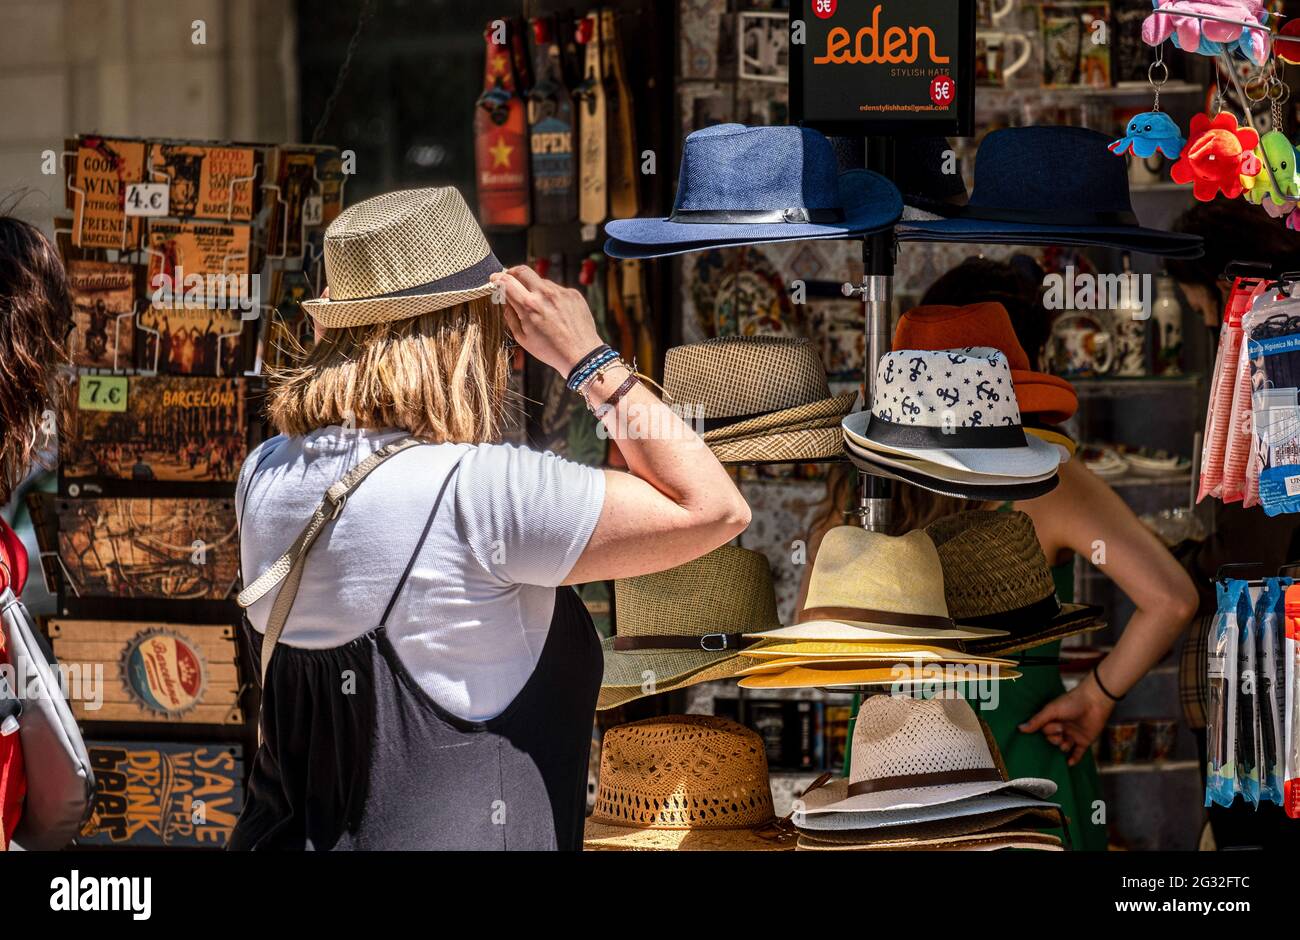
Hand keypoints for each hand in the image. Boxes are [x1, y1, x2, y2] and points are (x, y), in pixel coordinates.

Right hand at [489, 266, 603, 376]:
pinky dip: (550, 296)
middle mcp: (544, 294)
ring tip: (537, 307)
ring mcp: (561, 292)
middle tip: (509, 278)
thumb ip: (511, 316)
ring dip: (534, 288)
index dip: (497, 279)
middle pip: (523, 271)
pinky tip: (554, 313)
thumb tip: (505, 301)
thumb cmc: (550, 350)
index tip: (494, 279)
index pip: (507, 282)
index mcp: (529, 306)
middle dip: (512, 272)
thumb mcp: (522, 338)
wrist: (581, 354)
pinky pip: (557, 289)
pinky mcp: (573, 294)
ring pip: (541, 281)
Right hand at [1018, 674, 1114, 766]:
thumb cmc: (1071, 703)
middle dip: (1055, 738)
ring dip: (1064, 746)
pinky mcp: (1085, 741)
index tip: (1052, 726)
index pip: (1044, 731)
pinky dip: (1074, 759)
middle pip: (1052, 740)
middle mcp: (1062, 728)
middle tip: (1061, 729)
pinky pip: (1078, 753)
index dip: (1047, 731)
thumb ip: (1037, 721)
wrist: (1094, 702)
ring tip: (1067, 740)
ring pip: (1063, 747)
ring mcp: (1073, 735)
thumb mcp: (1051, 711)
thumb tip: (1020, 728)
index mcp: (1053, 720)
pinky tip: (1069, 763)